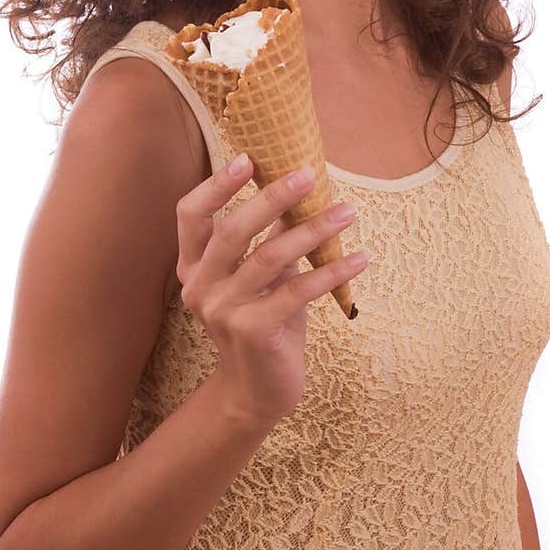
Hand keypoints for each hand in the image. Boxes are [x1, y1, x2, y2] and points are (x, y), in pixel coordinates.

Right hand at [175, 154, 366, 421]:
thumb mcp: (262, 277)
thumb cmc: (264, 323)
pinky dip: (332, 271)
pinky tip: (359, 258)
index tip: (249, 158)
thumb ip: (269, 238)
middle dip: (272, 197)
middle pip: (232, 230)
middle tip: (309, 173)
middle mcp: (200, 287)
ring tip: (348, 211)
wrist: (258, 391)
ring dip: (314, 230)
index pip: (190, 214)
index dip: (216, 185)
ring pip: (270, 257)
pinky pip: (297, 291)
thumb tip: (299, 186)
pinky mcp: (254, 331)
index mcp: (193, 267)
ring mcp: (224, 311)